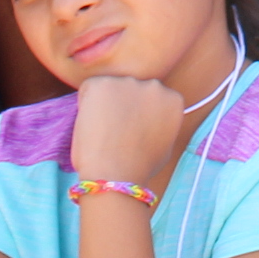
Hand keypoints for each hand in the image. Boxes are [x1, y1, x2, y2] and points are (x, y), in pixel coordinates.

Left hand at [69, 72, 190, 188]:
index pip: (152, 98)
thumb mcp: (165, 145)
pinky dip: (86, 104)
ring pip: (111, 87)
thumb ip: (160, 125)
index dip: (138, 114)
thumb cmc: (139, 168)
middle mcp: (154, 85)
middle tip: (115, 130)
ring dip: (106, 103)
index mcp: (172, 99)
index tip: (131, 129)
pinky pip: (90, 89)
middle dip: (123, 104)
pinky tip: (91, 124)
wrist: (116, 175)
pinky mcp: (102, 83)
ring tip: (102, 130)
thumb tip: (150, 121)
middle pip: (132, 89)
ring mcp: (128, 81)